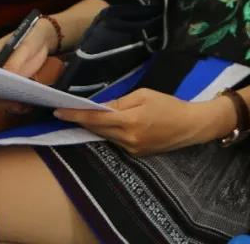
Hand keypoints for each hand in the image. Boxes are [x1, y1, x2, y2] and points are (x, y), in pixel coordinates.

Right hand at [0, 17, 57, 113]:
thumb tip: (8, 76)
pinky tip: (25, 107)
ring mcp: (0, 80)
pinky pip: (9, 98)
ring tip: (20, 106)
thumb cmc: (29, 38)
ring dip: (7, 104)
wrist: (41, 39)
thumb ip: (15, 61)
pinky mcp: (11, 86)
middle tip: (11, 102)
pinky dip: (16, 104)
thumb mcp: (25, 47)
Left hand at [53, 88, 235, 156]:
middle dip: (83, 121)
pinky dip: (111, 133)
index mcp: (130, 121)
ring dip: (96, 127)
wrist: (191, 126)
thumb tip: (100, 107)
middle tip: (68, 112)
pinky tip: (111, 126)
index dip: (75, 115)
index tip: (58, 111)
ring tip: (88, 117)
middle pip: (97, 130)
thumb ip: (121, 101)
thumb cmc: (170, 105)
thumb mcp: (146, 95)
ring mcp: (131, 149)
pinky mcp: (136, 154)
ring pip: (105, 137)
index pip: (96, 119)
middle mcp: (128, 138)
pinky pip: (116, 142)